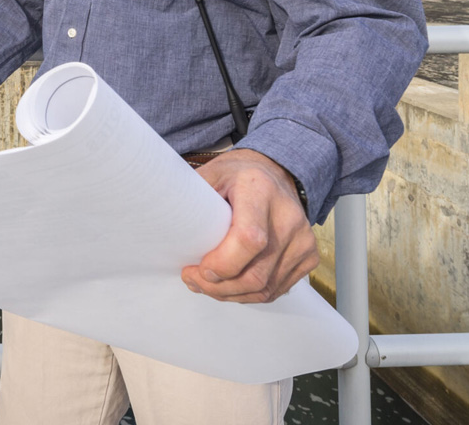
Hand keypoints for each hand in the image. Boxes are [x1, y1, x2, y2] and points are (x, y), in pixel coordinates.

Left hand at [180, 149, 318, 303]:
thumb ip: (190, 199)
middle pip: (255, 274)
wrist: (277, 174)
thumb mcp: (210, 174)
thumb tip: (160, 223)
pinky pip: (276, 289)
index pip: (249, 240)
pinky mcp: (308, 256)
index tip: (197, 268)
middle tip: (193, 280)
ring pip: (265, 288)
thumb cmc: (238, 176)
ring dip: (230, 294)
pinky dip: (249, 293)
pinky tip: (230, 284)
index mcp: (259, 191)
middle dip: (218, 287)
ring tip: (206, 285)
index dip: (221, 264)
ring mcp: (302, 240)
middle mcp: (288, 217)